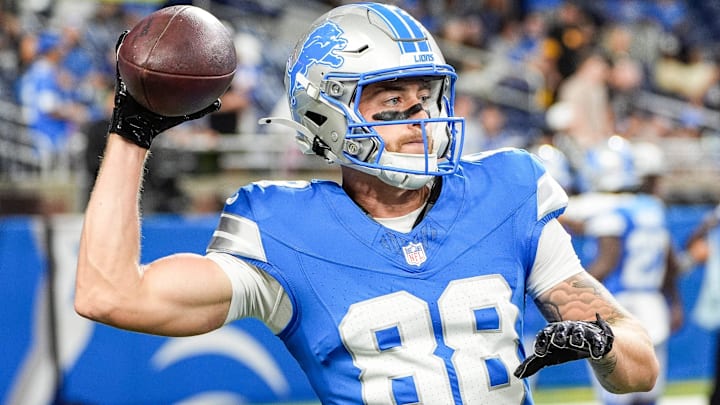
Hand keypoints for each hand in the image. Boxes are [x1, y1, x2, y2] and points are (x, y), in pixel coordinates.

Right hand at [108, 31, 220, 148]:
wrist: (137, 130)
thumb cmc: (159, 124)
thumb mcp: (183, 114)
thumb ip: (200, 109)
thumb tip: (219, 103)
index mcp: (162, 84)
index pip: (171, 67)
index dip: (178, 55)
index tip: (188, 43)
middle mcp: (149, 78)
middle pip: (155, 58)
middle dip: (160, 44)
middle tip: (170, 30)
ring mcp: (135, 77)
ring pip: (137, 56)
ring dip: (140, 41)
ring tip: (143, 26)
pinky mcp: (122, 78)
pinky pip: (121, 60)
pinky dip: (121, 47)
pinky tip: (125, 35)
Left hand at [514, 313, 613, 378]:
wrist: (589, 344)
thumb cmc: (564, 349)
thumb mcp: (550, 356)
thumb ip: (534, 363)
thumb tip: (517, 375)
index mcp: (553, 332)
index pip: (545, 333)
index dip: (543, 342)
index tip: (540, 353)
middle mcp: (567, 329)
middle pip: (561, 330)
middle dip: (559, 335)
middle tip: (558, 343)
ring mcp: (582, 332)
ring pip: (579, 332)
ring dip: (577, 337)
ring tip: (576, 343)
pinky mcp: (598, 338)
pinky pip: (598, 341)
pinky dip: (597, 346)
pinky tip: (595, 354)